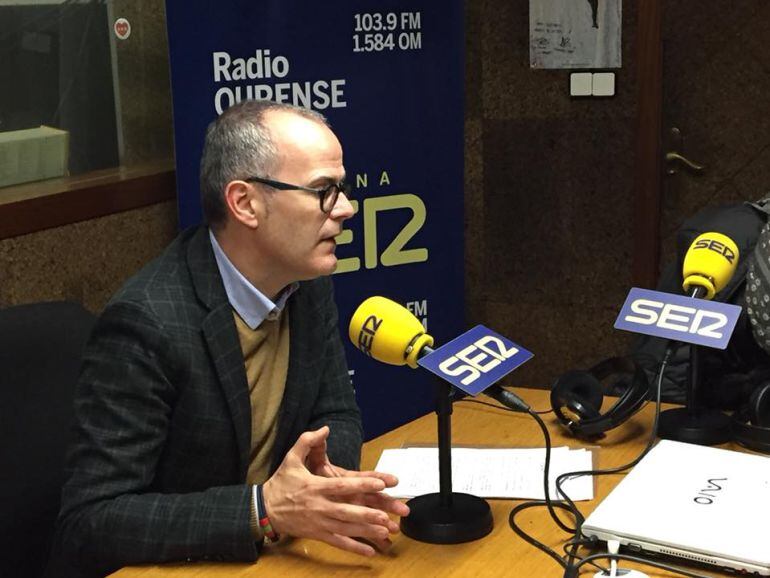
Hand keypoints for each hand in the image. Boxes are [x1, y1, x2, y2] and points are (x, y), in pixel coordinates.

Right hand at [262, 426, 409, 556]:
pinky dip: (354, 547)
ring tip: (384, 530)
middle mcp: (319, 506)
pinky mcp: (318, 534)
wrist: (265, 509)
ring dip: (365, 531)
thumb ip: (307, 441)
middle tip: (386, 515)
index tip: (380, 484)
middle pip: (346, 511)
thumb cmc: (281, 482)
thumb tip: (325, 428)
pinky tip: (370, 551)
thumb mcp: (290, 458)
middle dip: (366, 514)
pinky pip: (338, 542)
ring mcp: (319, 522)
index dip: (361, 485)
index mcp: (315, 487)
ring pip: (345, 528)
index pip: (341, 486)